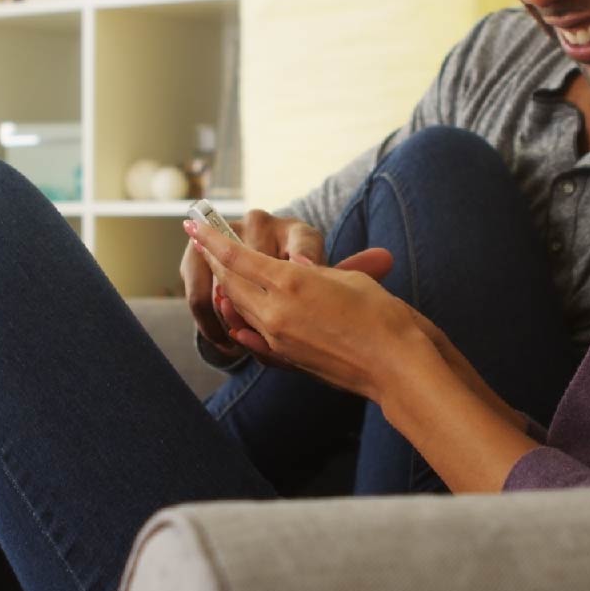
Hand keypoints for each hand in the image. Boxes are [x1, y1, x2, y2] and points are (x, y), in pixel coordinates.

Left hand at [188, 221, 426, 400]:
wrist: (396, 366)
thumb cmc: (382, 316)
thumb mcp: (346, 280)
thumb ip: (312, 274)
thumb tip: (295, 271)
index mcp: (291, 282)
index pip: (238, 256)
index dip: (213, 239)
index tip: (193, 224)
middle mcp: (276, 312)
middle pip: (231, 282)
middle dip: (214, 260)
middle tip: (200, 243)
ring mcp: (278, 339)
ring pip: (239, 309)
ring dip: (225, 289)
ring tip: (216, 273)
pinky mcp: (287, 359)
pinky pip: (252, 337)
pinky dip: (241, 322)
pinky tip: (235, 319)